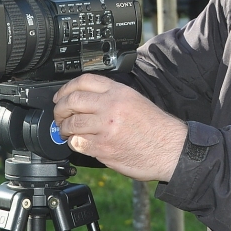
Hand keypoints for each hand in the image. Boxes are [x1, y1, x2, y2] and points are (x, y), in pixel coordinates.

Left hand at [53, 74, 187, 181]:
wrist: (171, 149)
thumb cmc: (157, 128)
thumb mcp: (136, 101)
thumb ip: (113, 98)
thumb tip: (88, 101)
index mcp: (120, 92)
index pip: (85, 81)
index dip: (67, 88)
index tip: (61, 95)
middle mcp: (111, 107)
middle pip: (73, 101)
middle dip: (60, 108)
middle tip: (59, 114)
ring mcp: (106, 128)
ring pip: (72, 123)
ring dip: (64, 127)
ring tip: (65, 130)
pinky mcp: (103, 148)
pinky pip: (78, 143)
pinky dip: (73, 143)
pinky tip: (76, 142)